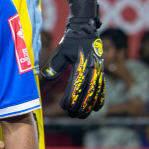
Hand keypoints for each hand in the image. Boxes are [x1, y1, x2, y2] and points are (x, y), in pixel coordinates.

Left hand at [42, 0, 103, 117]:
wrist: (85, 32)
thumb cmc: (69, 42)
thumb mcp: (60, 51)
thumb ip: (54, 64)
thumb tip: (47, 77)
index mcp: (81, 65)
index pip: (76, 85)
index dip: (71, 97)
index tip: (65, 107)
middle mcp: (92, 69)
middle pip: (88, 91)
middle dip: (81, 105)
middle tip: (73, 116)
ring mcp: (98, 71)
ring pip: (96, 92)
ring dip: (90, 105)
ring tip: (83, 116)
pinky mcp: (100, 72)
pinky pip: (102, 87)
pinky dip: (100, 98)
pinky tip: (97, 108)